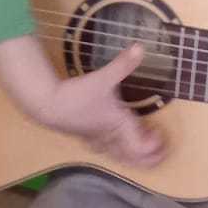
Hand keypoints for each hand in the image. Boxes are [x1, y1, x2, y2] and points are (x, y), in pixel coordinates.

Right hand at [45, 41, 166, 167]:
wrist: (47, 104)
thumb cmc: (76, 94)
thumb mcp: (103, 78)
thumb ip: (123, 64)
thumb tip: (140, 47)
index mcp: (118, 125)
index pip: (140, 147)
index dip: (153, 146)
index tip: (160, 136)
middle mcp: (110, 136)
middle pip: (131, 158)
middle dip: (147, 159)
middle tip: (159, 152)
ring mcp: (97, 139)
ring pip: (118, 156)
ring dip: (132, 156)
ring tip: (142, 147)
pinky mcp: (85, 137)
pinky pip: (104, 150)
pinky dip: (115, 150)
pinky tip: (116, 143)